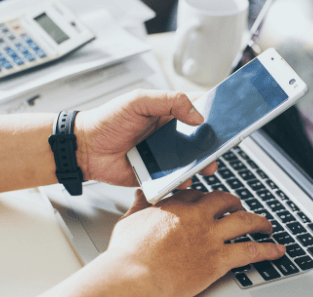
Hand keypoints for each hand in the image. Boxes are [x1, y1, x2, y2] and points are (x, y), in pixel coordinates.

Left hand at [74, 90, 216, 187]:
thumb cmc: (107, 120)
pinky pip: (175, 179)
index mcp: (167, 112)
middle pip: (199, 138)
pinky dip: (182, 180)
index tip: (227, 116)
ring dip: (202, 163)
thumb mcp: (138, 101)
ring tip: (207, 164)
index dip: (213, 112)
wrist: (85, 148)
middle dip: (213, 142)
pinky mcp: (156, 174)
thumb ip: (169, 101)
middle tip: (221, 145)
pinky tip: (184, 178)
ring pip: (191, 160)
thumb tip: (197, 115)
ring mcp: (164, 155)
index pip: (197, 109)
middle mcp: (169, 134)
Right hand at [106, 189, 285, 296]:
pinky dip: (268, 250)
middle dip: (235, 203)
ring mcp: (210, 236)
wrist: (135, 275)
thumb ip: (140, 205)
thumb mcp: (130, 220)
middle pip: (225, 201)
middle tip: (239, 208)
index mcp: (176, 205)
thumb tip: (140, 194)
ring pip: (244, 221)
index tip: (208, 204)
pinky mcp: (218, 259)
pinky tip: (277, 250)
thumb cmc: (128, 252)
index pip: (198, 195)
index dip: (206, 200)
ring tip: (267, 226)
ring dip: (259, 222)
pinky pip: (250, 251)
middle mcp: (198, 216)